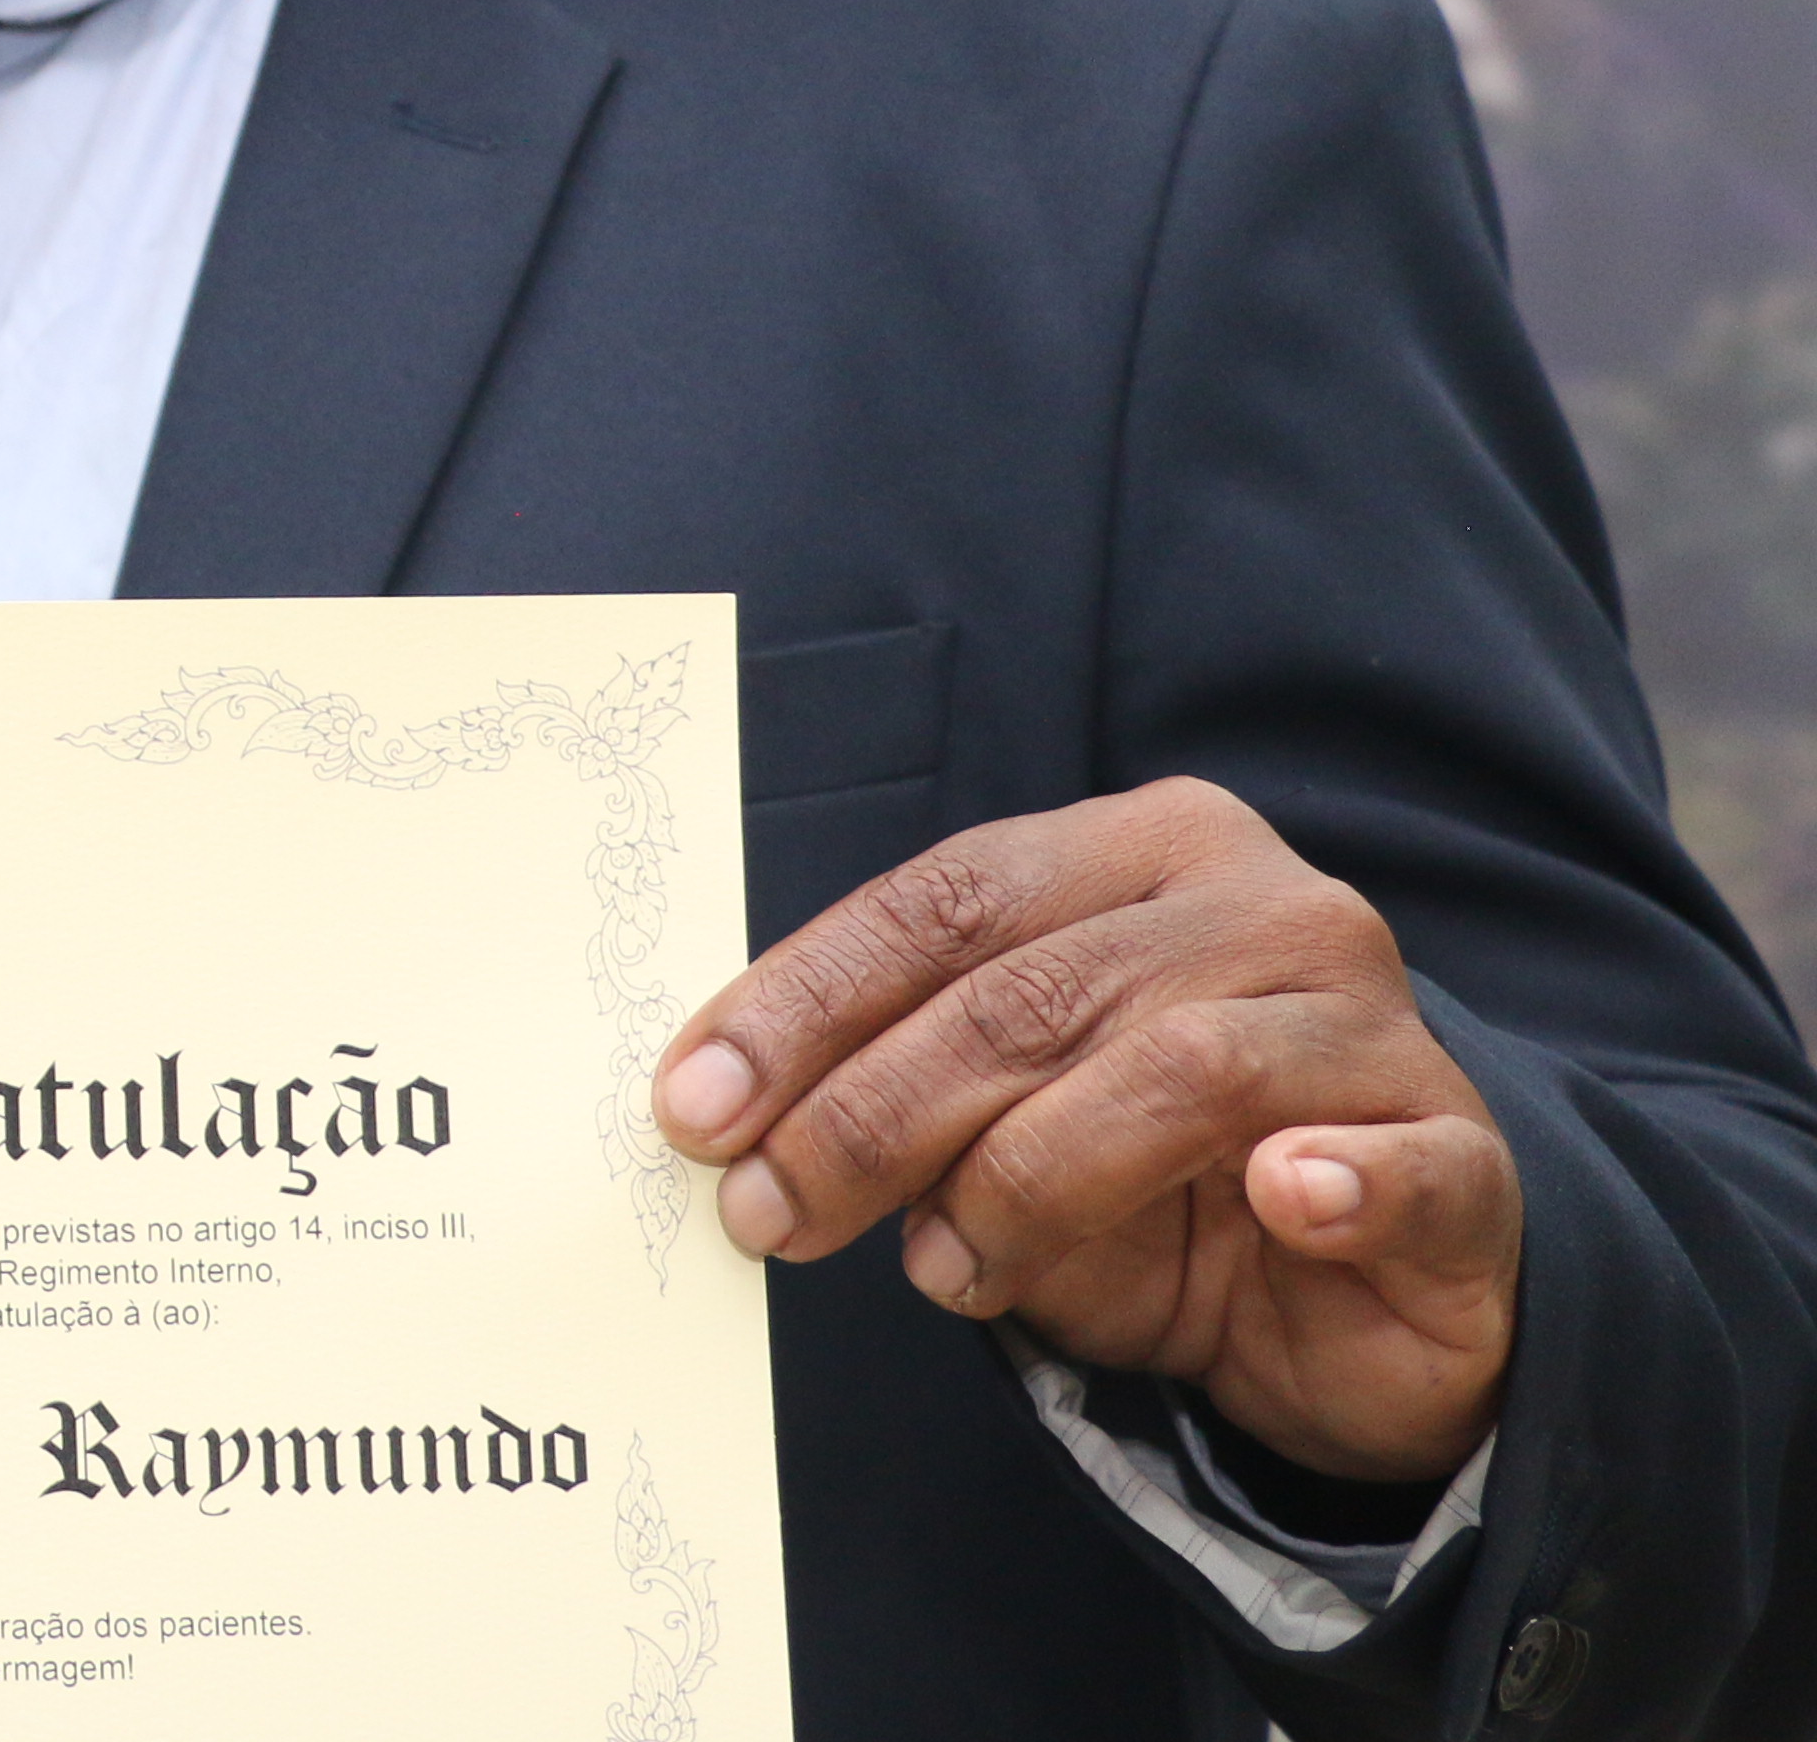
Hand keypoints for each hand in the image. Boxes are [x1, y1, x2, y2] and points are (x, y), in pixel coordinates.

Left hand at [648, 777, 1519, 1483]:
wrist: (1375, 1303)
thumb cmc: (1162, 1188)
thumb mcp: (1005, 1122)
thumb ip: (901, 1087)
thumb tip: (728, 1116)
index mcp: (1138, 853)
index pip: (941, 903)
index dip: (803, 1003)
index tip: (693, 1105)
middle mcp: (1262, 905)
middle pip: (1027, 993)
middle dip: (867, 1113)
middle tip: (766, 1212)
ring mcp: (1374, 1024)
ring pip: (1170, 1072)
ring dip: (1023, 1185)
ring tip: (943, 1271)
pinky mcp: (1463, 1155)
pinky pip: (1391, 1161)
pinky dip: (1333, 1180)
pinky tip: (1283, 1197)